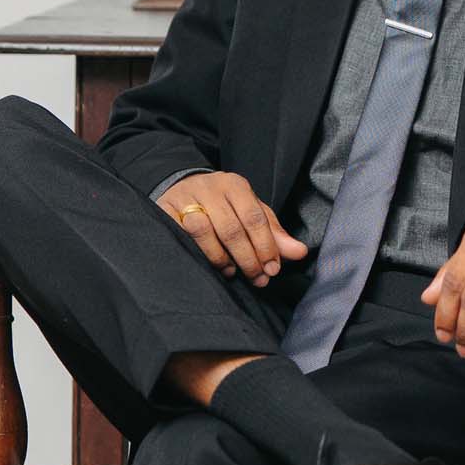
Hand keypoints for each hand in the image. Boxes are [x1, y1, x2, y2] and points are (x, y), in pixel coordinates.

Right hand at [157, 171, 308, 283]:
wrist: (183, 190)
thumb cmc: (225, 207)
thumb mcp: (251, 214)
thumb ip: (274, 233)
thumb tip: (299, 252)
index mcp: (235, 185)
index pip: (255, 218)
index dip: (266, 246)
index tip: (273, 269)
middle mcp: (210, 188)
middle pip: (231, 229)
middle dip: (248, 259)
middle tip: (258, 279)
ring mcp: (185, 199)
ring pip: (203, 231)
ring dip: (221, 258)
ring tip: (232, 272)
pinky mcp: (164, 211)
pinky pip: (180, 236)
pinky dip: (197, 255)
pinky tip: (210, 267)